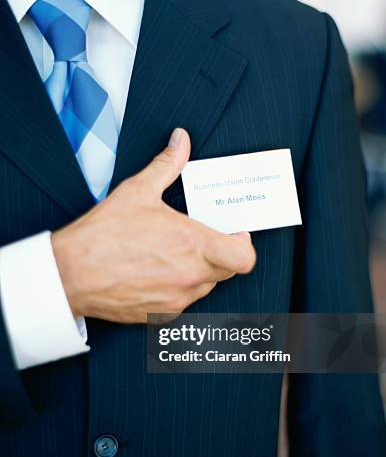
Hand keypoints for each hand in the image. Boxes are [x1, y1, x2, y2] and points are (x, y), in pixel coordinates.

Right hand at [52, 128, 255, 322]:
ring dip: (198, 271)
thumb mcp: (137, 191)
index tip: (234, 233)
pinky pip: (182, 301)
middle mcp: (189, 276)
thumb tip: (181, 140)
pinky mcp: (161, 315)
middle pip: (229, 270)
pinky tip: (155, 273)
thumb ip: (167, 164)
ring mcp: (176, 299)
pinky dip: (177, 288)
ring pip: (205, 286)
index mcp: (192, 244)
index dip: (244, 244)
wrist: (70, 274)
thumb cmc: (102, 235)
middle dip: (221, 253)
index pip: (244, 257)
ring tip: (172, 254)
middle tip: (200, 239)